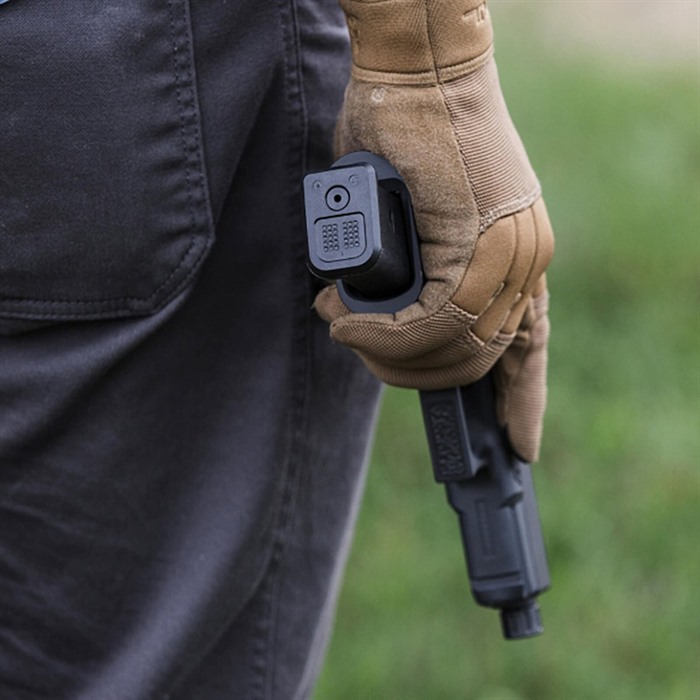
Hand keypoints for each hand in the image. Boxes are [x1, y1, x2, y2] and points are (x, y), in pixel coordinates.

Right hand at [316, 0, 553, 460]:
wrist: (414, 68)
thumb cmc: (405, 136)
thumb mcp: (421, 219)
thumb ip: (422, 272)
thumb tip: (384, 316)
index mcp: (517, 256)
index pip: (529, 346)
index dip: (521, 400)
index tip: (517, 445)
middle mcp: (524, 259)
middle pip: (476, 361)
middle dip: (407, 374)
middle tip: (356, 344)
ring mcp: (510, 253)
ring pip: (453, 351)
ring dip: (385, 354)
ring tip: (341, 325)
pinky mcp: (480, 244)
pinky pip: (433, 324)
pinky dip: (382, 335)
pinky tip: (347, 320)